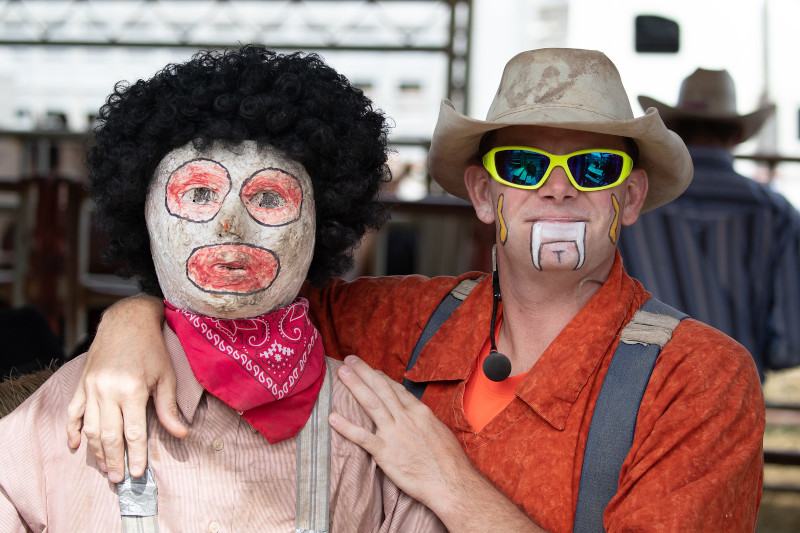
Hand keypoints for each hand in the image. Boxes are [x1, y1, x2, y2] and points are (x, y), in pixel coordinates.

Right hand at [66, 294, 186, 482]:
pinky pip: (72, 412)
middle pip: (108, 435)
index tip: (138, 472)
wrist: (127, 321)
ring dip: (95, 451)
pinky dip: (72, 430)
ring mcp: (91, 387)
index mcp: (131, 390)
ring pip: (89, 428)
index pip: (133, 432)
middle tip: (119, 479)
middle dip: (114, 460)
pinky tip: (75, 446)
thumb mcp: (166, 376)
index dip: (136, 455)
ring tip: (105, 467)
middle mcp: (107, 391)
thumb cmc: (152, 348)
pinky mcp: (82, 383)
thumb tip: (182, 434)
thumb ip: (168, 408)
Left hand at [330, 356, 544, 531]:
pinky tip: (333, 418)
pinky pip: (363, 437)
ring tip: (341, 373)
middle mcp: (406, 418)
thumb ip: (425, 422)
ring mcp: (394, 434)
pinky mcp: (386, 453)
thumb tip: (419, 418)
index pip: (396, 389)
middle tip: (349, 359)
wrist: (452, 483)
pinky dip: (347, 427)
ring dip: (355, 386)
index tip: (371, 370)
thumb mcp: (441, 432)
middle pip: (381, 389)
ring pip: (371, 404)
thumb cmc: (451, 462)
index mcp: (420, 412)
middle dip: (364, 372)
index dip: (381, 378)